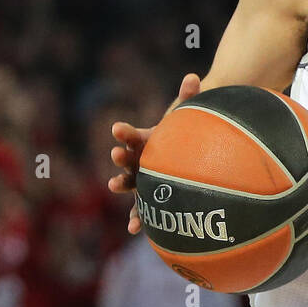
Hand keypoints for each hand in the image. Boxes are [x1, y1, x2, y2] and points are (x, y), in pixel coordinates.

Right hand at [108, 73, 201, 233]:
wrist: (192, 155)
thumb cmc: (188, 135)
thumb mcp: (189, 116)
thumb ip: (190, 97)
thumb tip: (193, 76)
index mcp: (146, 141)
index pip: (132, 135)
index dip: (125, 132)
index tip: (116, 128)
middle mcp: (140, 160)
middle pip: (127, 159)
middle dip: (120, 157)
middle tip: (116, 154)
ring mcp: (144, 180)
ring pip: (130, 184)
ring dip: (121, 183)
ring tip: (113, 184)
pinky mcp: (151, 199)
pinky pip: (143, 210)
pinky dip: (137, 219)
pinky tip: (135, 230)